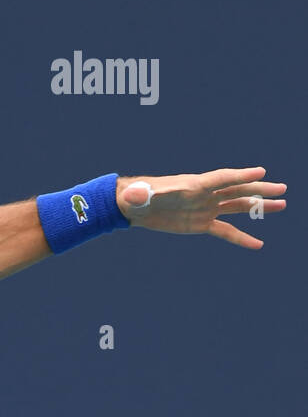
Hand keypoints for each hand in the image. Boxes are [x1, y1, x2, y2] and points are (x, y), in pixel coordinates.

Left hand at [117, 167, 286, 248]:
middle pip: (237, 190)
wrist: (135, 206)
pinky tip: (258, 244)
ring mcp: (205, 208)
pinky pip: (226, 231)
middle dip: (259, 189)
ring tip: (281, 204)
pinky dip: (241, 238)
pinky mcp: (201, 224)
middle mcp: (204, 195)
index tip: (261, 172)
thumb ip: (141, 194)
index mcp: (193, 185)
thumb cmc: (136, 195)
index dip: (240, 175)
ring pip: (237, 206)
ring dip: (258, 206)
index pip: (221, 178)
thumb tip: (135, 195)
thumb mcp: (138, 194)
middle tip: (281, 188)